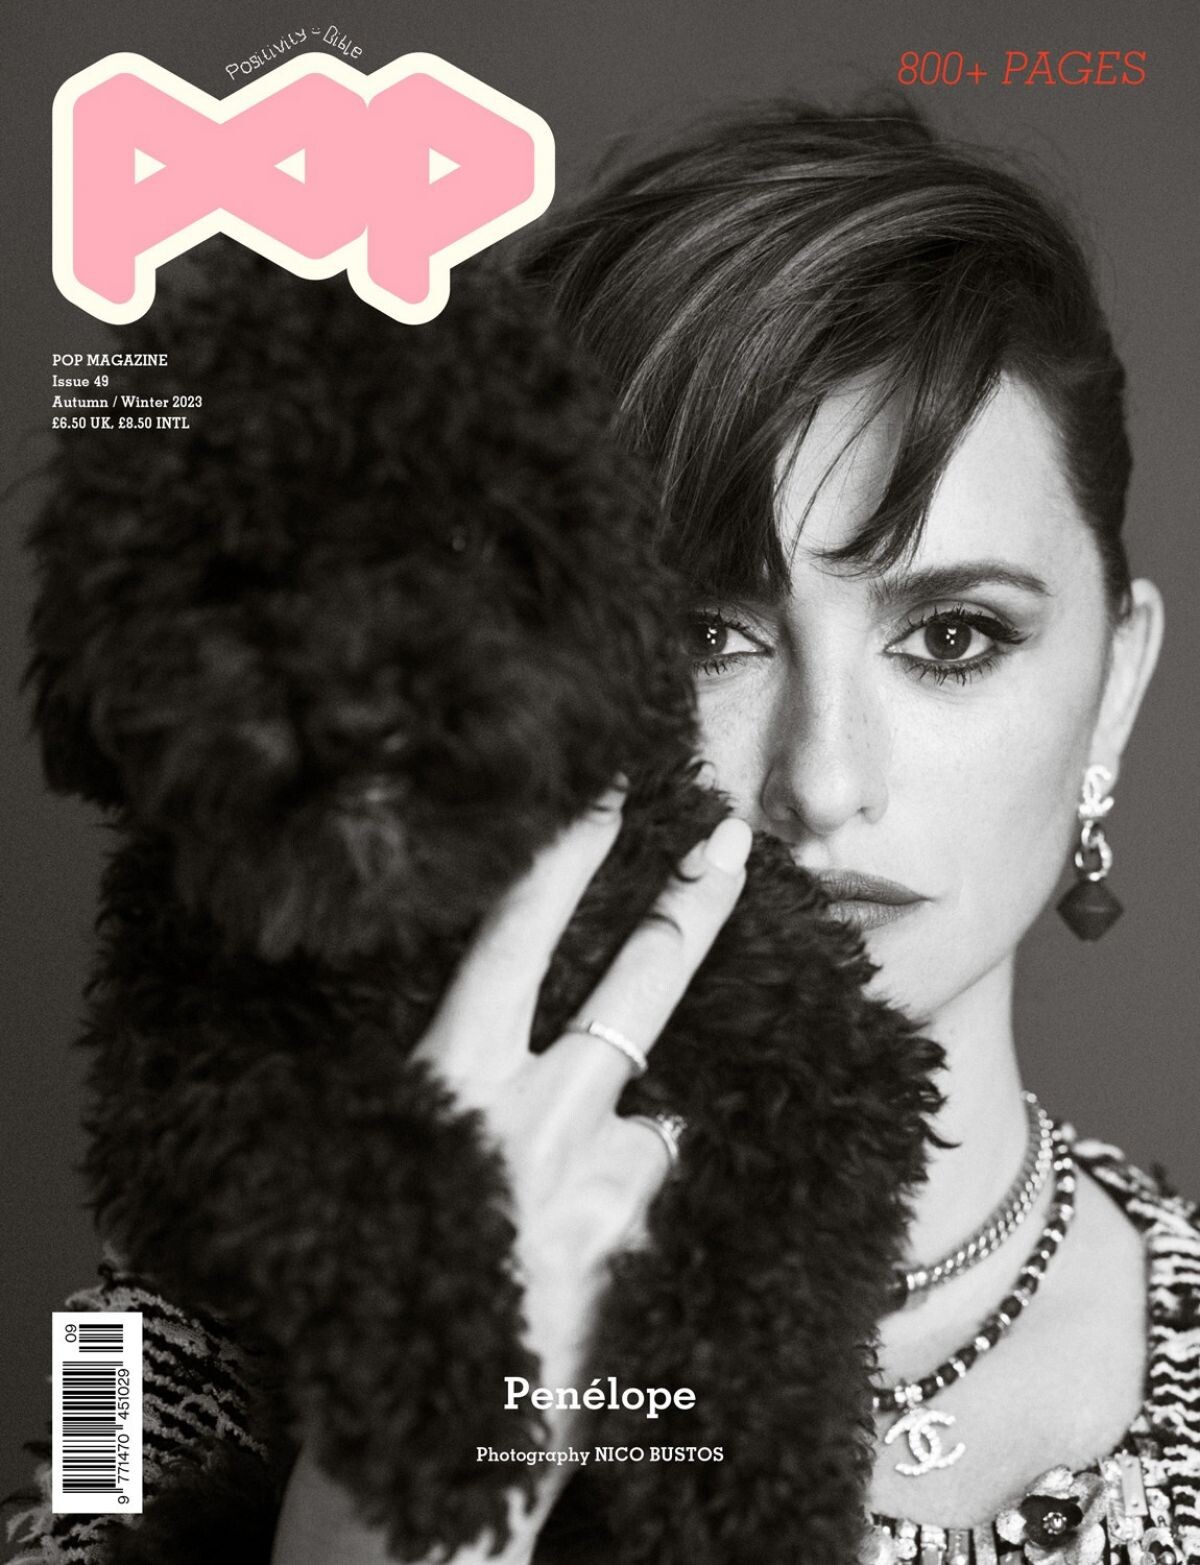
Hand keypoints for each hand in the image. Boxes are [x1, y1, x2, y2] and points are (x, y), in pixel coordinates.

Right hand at [272, 789, 750, 1563]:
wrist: (421, 1448)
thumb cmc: (401, 1287)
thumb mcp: (421, 1169)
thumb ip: (489, 1107)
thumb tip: (587, 1081)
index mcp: (446, 1084)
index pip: (511, 942)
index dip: (561, 859)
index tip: (605, 794)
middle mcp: (523, 1118)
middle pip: (631, 987)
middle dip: (689, 906)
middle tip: (732, 839)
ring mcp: (587, 1183)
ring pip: (655, 1118)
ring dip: (629, 1148)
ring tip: (558, 1219)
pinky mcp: (630, 1245)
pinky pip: (650, 1200)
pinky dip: (630, 1212)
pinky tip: (580, 1268)